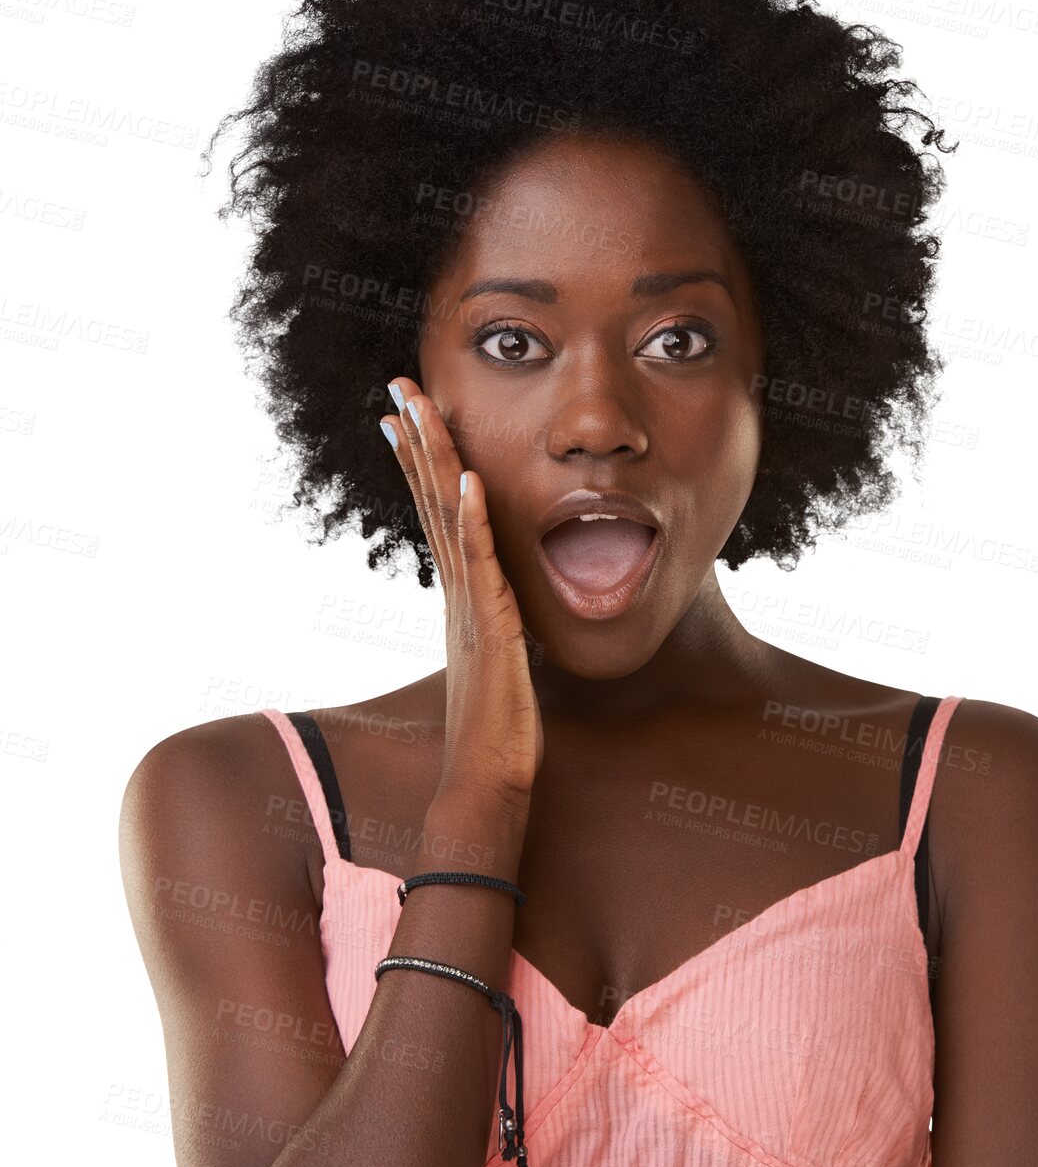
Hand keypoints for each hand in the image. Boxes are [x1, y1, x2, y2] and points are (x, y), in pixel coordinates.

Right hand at [382, 376, 543, 807]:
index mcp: (462, 596)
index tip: (403, 418)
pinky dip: (474, 519)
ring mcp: (470, 606)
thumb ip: (500, 628)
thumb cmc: (496, 731)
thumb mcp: (501, 661)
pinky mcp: (492, 627)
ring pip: (448, 519)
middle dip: (417, 440)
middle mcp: (458, 592)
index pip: (438, 514)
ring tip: (418, 408)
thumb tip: (511, 614)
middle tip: (398, 386)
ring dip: (435, 461)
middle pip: (433, 501)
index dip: (420, 464)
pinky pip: (481, 564)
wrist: (486, 779)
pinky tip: (470, 478)